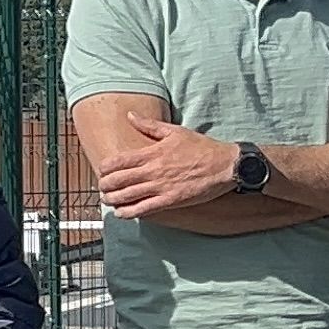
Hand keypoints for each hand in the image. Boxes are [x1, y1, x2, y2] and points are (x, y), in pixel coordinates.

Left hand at [94, 115, 239, 217]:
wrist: (226, 165)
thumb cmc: (202, 147)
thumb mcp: (175, 131)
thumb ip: (149, 125)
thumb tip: (130, 115)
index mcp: (151, 153)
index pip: (117, 161)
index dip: (105, 168)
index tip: (102, 170)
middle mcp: (153, 171)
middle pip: (117, 180)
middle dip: (104, 185)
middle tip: (102, 187)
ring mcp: (161, 187)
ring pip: (127, 196)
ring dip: (113, 199)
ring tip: (107, 200)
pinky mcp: (171, 200)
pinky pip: (144, 209)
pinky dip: (129, 212)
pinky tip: (122, 213)